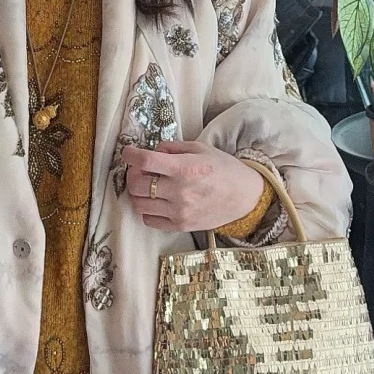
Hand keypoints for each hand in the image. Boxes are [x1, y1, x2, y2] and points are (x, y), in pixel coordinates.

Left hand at [122, 139, 265, 231]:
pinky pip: (149, 220)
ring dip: (138, 193)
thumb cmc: (223, 169)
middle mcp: (179, 191)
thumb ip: (172, 147)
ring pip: (139, 204)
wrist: (244, 196)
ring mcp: (179, 211)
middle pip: (136, 185)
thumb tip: (152, 150)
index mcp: (184, 168)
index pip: (145, 161)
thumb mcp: (200, 149)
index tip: (128, 153)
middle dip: (132, 174)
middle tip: (139, 170)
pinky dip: (147, 210)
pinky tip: (156, 201)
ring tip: (148, 186)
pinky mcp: (180, 226)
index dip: (130, 155)